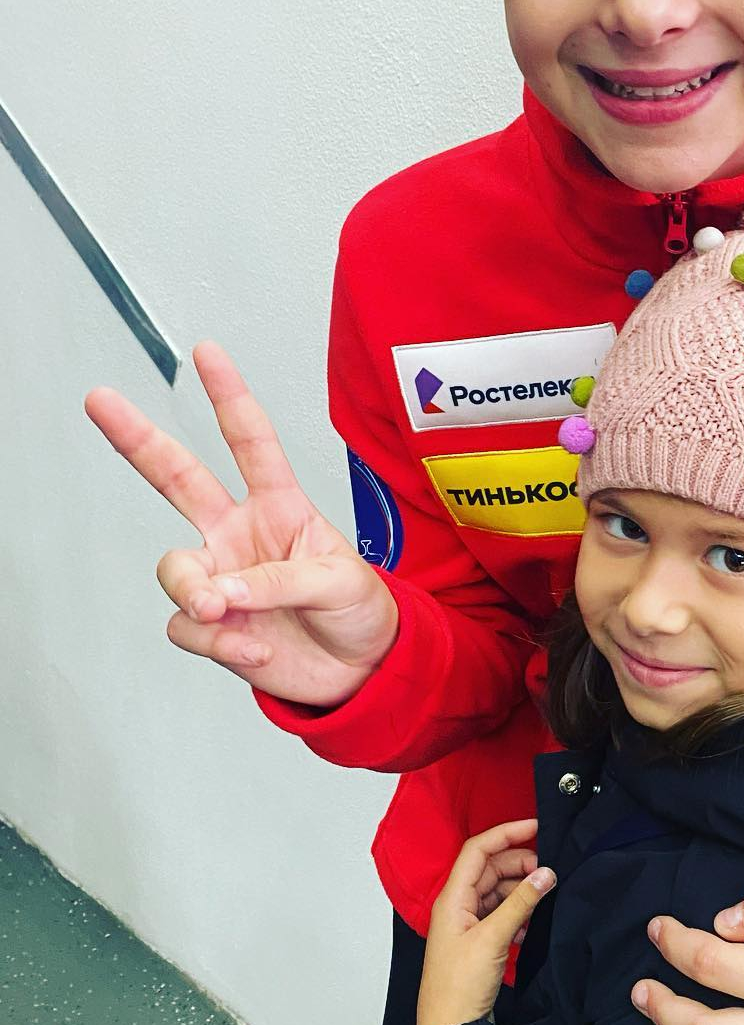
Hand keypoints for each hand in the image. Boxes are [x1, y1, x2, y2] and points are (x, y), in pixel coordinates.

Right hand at [85, 340, 399, 706]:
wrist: (360, 671)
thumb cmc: (359, 612)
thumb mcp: (341, 583)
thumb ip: (282, 580)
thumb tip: (223, 591)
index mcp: (281, 507)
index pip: (251, 442)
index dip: (229, 396)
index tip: (207, 353)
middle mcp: (240, 534)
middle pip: (177, 478)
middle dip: (137, 438)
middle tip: (102, 400)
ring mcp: (222, 577)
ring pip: (174, 568)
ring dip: (195, 593)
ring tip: (227, 612)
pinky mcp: (213, 625)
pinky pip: (188, 626)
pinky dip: (218, 641)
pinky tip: (255, 648)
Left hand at [416, 819, 554, 1024]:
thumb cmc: (458, 988)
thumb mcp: (493, 939)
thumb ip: (521, 903)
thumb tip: (546, 873)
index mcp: (452, 898)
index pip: (479, 849)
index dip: (507, 833)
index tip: (536, 827)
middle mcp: (457, 907)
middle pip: (490, 869)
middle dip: (520, 864)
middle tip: (549, 870)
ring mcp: (468, 925)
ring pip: (498, 892)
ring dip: (521, 890)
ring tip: (544, 895)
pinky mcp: (479, 944)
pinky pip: (501, 914)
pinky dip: (518, 912)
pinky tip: (531, 923)